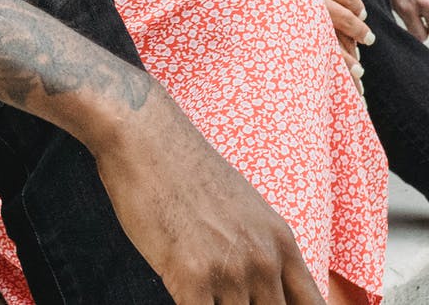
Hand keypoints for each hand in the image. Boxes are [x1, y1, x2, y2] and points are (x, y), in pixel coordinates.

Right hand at [92, 94, 327, 304]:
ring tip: (201, 291)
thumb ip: (259, 250)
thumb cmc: (185, 171)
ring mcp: (231, 270)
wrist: (146, 139)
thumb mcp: (242, 209)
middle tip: (222, 296)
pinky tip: (181, 293)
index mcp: (281, 243)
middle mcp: (264, 260)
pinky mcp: (193, 277)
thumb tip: (262, 287)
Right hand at [229, 0, 369, 84]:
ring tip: (355, 69)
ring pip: (319, 36)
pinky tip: (320, 65)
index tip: (362, 15)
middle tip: (368, 40)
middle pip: (335, 17)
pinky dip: (313, 54)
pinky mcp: (267, 21)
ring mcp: (282, 9)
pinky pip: (296, 40)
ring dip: (340, 54)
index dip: (354, 4)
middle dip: (355, 31)